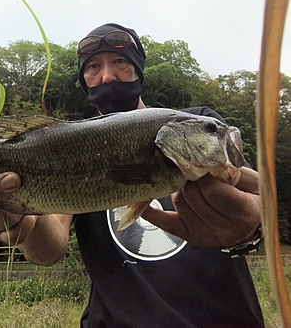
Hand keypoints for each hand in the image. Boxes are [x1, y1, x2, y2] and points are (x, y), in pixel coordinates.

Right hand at [0, 157, 36, 244]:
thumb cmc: (25, 179)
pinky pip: (12, 235)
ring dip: (9, 209)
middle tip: (14, 178)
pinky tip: (32, 219)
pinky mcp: (7, 236)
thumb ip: (17, 150)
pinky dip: (22, 227)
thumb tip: (30, 127)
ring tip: (27, 201)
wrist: (40, 212)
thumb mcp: (20, 164)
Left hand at [141, 167, 260, 247]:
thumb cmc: (250, 195)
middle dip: (189, 177)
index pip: (211, 189)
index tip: (201, 162)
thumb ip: (232, 169)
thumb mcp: (251, 180)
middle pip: (192, 195)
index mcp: (243, 213)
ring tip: (190, 181)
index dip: (203, 173)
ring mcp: (207, 236)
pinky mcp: (191, 237)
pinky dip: (153, 214)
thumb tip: (207, 155)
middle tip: (192, 168)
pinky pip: (167, 224)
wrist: (251, 220)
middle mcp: (225, 230)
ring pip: (179, 203)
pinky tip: (142, 204)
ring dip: (180, 188)